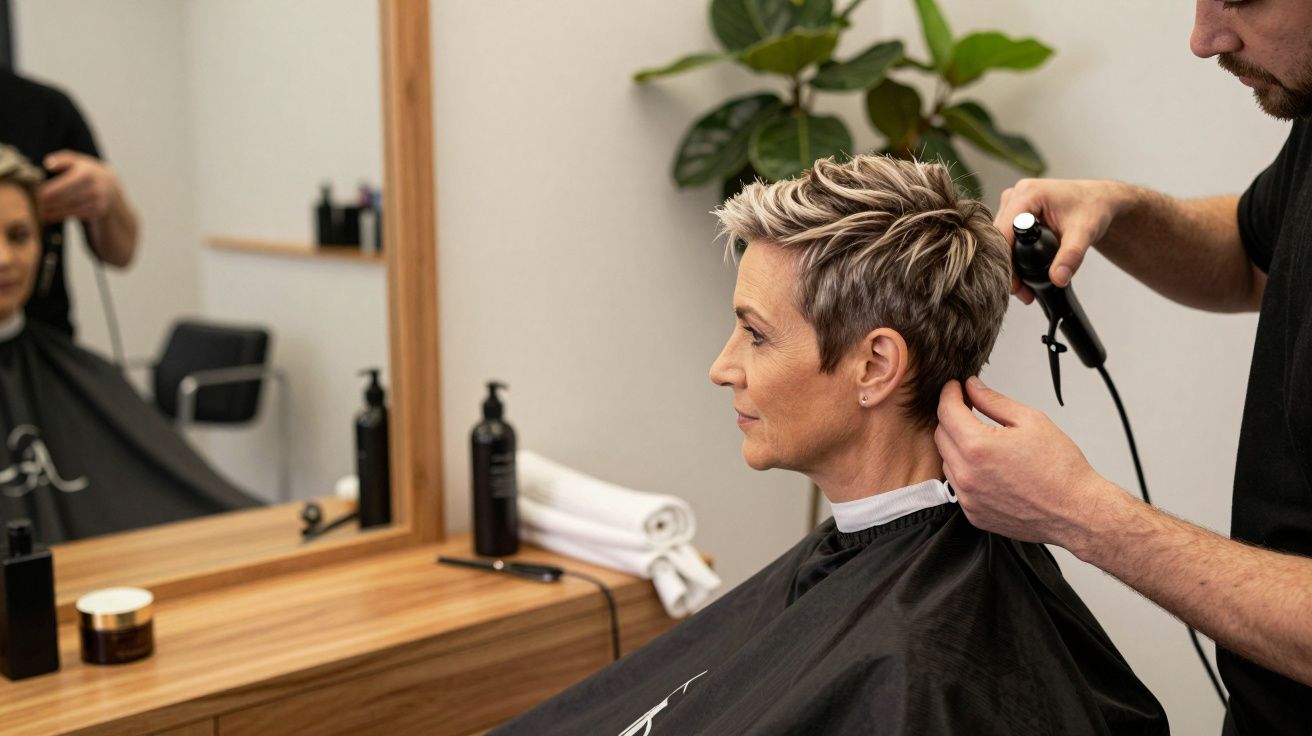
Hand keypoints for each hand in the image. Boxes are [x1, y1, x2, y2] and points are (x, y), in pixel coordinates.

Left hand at [37, 151, 120, 223]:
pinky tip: (46, 216)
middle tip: (32, 203)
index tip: (34, 193)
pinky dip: (58, 216)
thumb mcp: (78, 161)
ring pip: (69, 208)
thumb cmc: (86, 172)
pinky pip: (73, 215)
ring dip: (51, 211)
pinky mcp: (96, 211)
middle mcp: (94, 187)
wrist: (111, 188)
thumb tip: (47, 164)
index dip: (48, 190)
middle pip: (65, 197)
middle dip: (47, 202)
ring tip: (36, 211)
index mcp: (87, 173)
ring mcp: (97, 201)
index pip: (64, 184)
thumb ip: (62, 159)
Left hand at [934, 377, 1113, 548]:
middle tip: (969, 409)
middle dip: (951, 417)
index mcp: (978, 447)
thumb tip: (973, 388)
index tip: (954, 388)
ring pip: (947, 461)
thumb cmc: (1060, 470)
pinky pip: (957, 485)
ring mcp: (968, 498)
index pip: (946, 411)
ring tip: (985, 441)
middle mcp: (967, 474)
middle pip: (940, 435)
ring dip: (957, 446)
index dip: (949, 393)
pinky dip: (965, 472)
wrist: (1076, 511)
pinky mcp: (973, 514)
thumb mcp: (1030, 420)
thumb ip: (993, 401)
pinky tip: (988, 467)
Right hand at [995, 179, 1129, 303]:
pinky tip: (1022, 275)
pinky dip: (1011, 257)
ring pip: (998, 239)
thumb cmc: (1092, 208)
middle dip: (1007, 267)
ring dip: (1008, 264)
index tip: (1016, 286)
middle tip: (1023, 292)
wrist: (1098, 200)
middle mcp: (1014, 195)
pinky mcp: (1013, 212)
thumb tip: (1058, 279)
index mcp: (1028, 193)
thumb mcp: (1084, 232)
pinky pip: (1004, 237)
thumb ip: (1071, 255)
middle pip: (998, 237)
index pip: (1004, 231)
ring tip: (1024, 288)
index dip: (1006, 260)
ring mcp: (1011, 203)